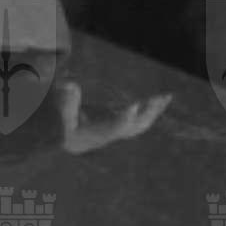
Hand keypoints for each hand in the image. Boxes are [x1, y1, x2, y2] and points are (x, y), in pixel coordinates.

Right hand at [56, 78, 171, 153]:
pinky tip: (159, 99)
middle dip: (146, 114)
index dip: (124, 119)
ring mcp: (118, 130)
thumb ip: (65, 101)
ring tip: (165, 97)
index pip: (114, 128)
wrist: (69, 140)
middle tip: (157, 99)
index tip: (134, 106)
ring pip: (140, 124)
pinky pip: (140, 120)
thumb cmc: (63, 126)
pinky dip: (150, 110)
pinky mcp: (122, 124)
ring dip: (153, 111)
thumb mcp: (60, 115)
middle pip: (134, 128)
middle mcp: (111, 134)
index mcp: (96, 134)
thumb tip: (70, 85)